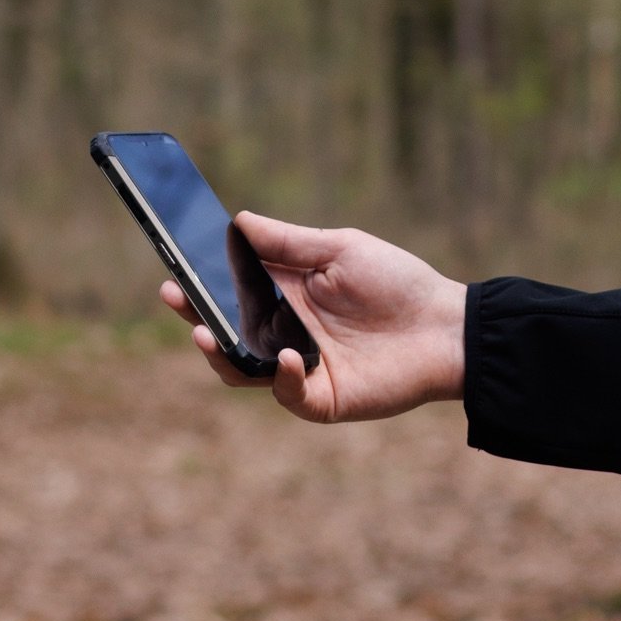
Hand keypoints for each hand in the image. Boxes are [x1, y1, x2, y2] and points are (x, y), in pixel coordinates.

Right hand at [159, 214, 464, 422]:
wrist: (447, 328)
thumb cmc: (396, 283)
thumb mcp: (339, 248)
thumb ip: (287, 242)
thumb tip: (236, 221)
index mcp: (283, 295)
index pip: (228, 291)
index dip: (198, 282)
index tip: (173, 266)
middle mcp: (284, 334)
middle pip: (225, 331)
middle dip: (194, 315)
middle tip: (174, 296)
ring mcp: (301, 369)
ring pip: (243, 370)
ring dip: (220, 354)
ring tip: (205, 334)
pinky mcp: (323, 398)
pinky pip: (290, 394)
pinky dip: (284, 378)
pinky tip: (290, 357)